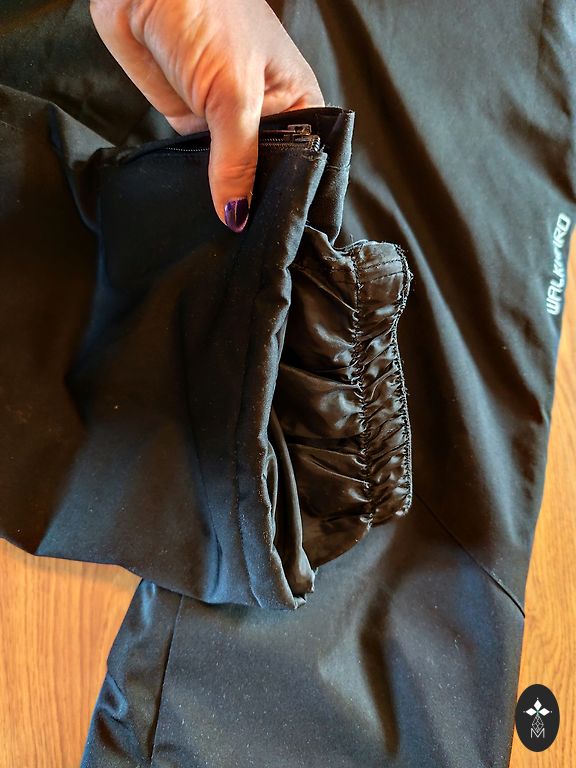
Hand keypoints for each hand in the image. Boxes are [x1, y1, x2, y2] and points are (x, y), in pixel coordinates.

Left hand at [89, 0, 324, 231]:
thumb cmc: (207, 14)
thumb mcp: (235, 95)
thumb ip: (238, 160)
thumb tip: (236, 214)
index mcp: (297, 98)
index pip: (309, 156)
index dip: (300, 191)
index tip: (291, 230)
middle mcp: (267, 112)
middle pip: (271, 170)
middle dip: (261, 199)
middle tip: (256, 238)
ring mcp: (227, 119)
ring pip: (235, 172)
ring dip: (229, 195)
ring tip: (231, 231)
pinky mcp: (192, 123)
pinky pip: (201, 164)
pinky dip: (201, 184)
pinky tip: (204, 208)